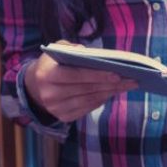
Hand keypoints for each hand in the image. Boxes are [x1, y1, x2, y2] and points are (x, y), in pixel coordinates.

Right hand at [24, 42, 138, 122]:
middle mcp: (49, 94)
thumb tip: (98, 56)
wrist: (35, 86)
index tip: (117, 73)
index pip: (75, 75)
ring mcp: (55, 109)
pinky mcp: (63, 117)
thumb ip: (75, 49)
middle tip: (132, 79)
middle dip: (111, 84)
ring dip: (111, 93)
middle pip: (86, 89)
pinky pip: (87, 109)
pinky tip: (113, 92)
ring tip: (127, 85)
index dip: (97, 75)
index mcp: (46, 75)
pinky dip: (102, 100)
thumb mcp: (59, 49)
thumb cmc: (54, 63)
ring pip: (89, 100)